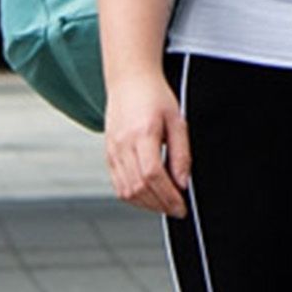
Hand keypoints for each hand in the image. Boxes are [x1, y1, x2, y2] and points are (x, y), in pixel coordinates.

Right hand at [101, 74, 191, 215]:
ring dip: (147, 204)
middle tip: (177, 210)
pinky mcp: (108, 155)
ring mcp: (112, 151)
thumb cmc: (155, 97)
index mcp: (142, 134)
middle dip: (160, 205)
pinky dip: (133, 197)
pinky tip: (149, 197)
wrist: (129, 81)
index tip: (182, 206)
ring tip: (165, 206)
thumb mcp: (177, 121)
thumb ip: (181, 153)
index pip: (152, 174)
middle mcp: (123, 145)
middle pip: (139, 187)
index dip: (168, 195)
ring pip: (126, 190)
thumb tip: (183, 183)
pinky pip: (118, 184)